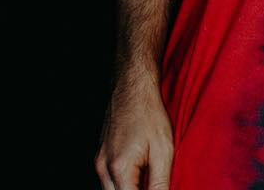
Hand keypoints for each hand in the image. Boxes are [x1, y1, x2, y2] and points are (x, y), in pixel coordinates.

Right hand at [94, 71, 174, 189]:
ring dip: (130, 188)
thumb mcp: (164, 149)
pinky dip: (123, 182)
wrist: (133, 85)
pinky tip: (139, 172)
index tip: (156, 187)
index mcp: (119, 169)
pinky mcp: (100, 155)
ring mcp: (99, 161)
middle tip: (153, 183)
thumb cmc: (149, 112)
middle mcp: (103, 168)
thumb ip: (161, 182)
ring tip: (148, 175)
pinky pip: (109, 180)